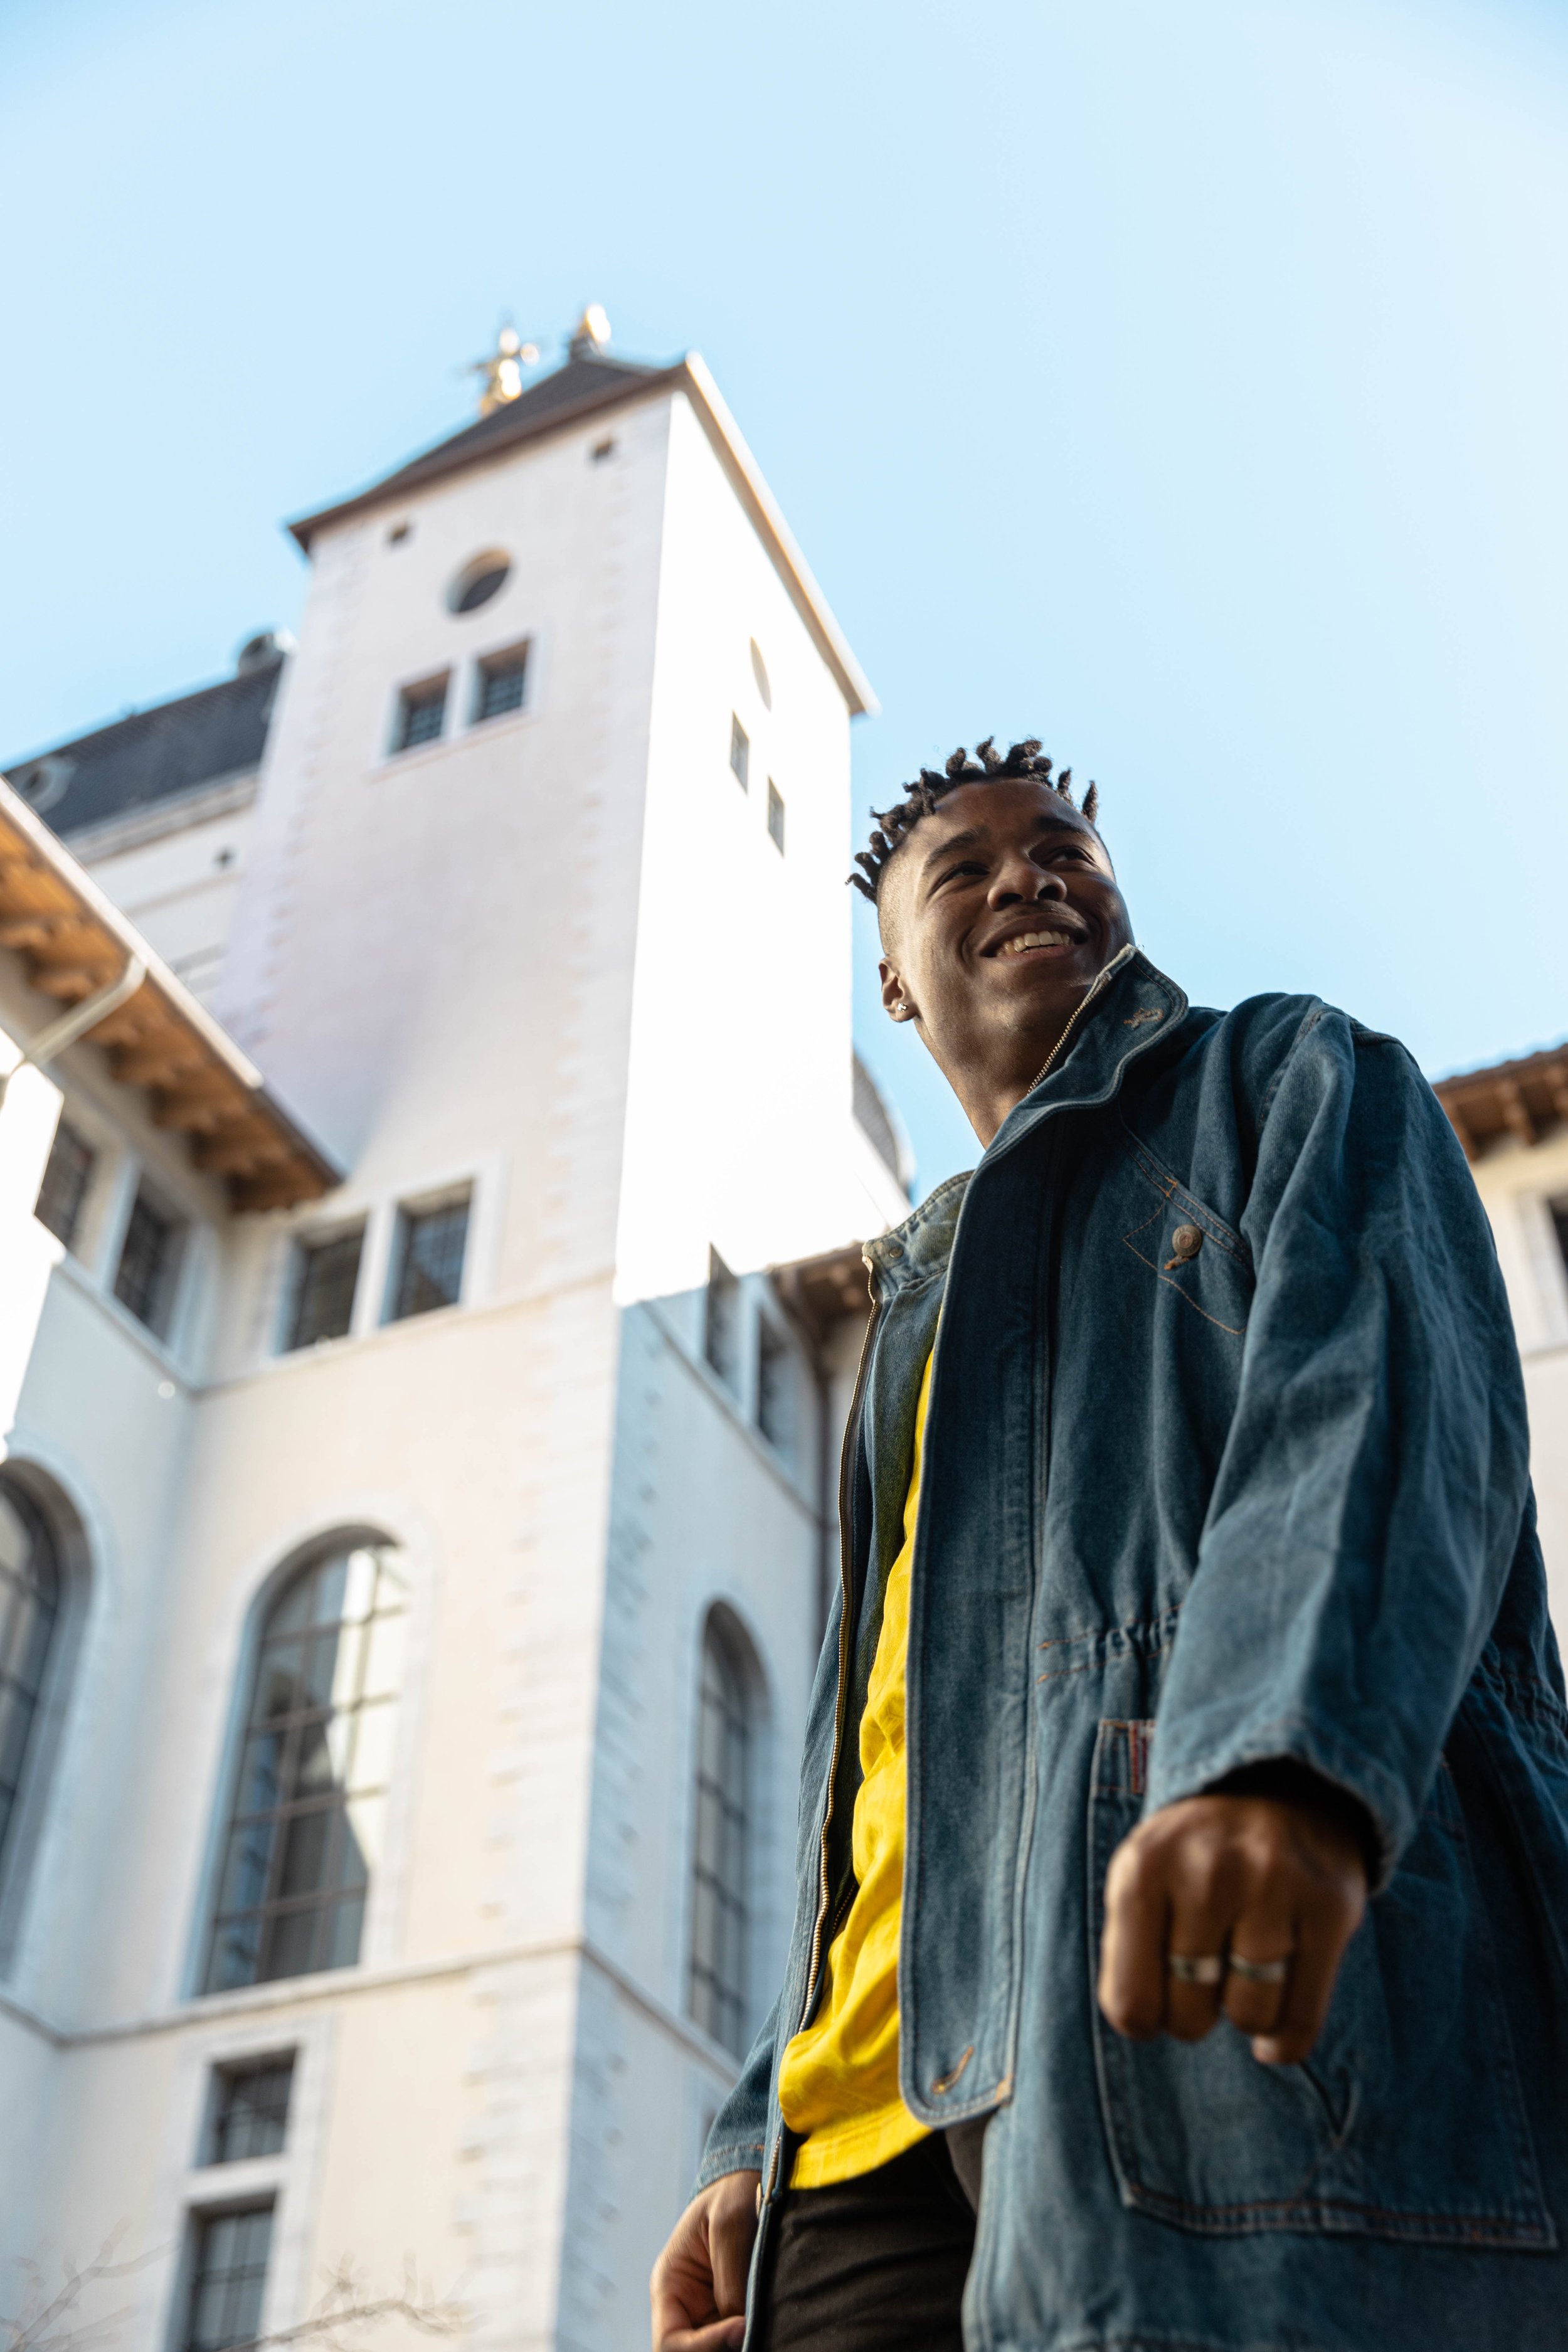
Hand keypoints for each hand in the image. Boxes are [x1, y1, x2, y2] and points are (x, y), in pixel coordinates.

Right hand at [650, 2169, 760, 2351]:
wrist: (750, 2184)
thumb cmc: (733, 2194)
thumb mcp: (731, 2222)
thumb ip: (731, 2278)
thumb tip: (740, 2326)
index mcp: (668, 2285)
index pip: (670, 2341)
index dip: (704, 2345)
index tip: (742, 2326)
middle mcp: (684, 2309)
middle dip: (721, 2347)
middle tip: (755, 2329)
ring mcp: (708, 2316)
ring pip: (719, 2349)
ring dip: (741, 2342)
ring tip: (765, 2322)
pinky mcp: (733, 2316)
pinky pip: (738, 2340)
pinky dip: (752, 2336)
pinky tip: (768, 2321)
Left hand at [1097, 1790, 1367, 2064]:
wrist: (1278, 1784)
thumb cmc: (1195, 1856)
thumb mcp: (1142, 1878)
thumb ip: (1127, 1949)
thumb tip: (1140, 2023)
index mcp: (1145, 1869)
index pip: (1130, 2003)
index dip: (1145, 2019)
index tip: (1158, 1999)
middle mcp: (1208, 1873)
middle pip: (1190, 2015)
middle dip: (1194, 2012)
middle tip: (1206, 1973)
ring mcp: (1274, 1887)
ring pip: (1250, 2017)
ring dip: (1244, 2014)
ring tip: (1242, 1972)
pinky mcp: (1329, 1907)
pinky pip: (1303, 2018)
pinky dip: (1286, 2039)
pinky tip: (1275, 2030)